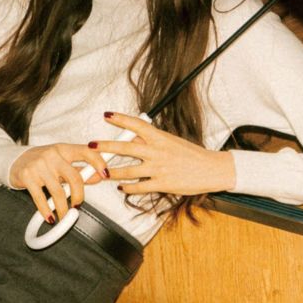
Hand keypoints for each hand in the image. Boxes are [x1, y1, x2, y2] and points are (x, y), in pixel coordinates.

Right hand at [9, 143, 108, 221]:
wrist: (13, 160)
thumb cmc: (42, 161)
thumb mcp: (61, 161)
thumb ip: (78, 170)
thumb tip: (98, 177)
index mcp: (64, 149)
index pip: (86, 152)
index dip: (99, 163)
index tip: (106, 175)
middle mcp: (52, 155)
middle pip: (74, 177)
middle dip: (79, 195)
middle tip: (78, 205)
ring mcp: (38, 165)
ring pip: (58, 191)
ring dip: (63, 208)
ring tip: (65, 215)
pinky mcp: (26, 176)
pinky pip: (40, 198)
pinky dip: (46, 210)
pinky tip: (50, 217)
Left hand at [89, 112, 235, 196]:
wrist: (211, 169)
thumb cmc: (193, 155)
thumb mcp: (173, 142)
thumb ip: (154, 140)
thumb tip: (136, 137)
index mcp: (160, 137)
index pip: (136, 124)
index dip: (120, 119)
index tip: (107, 115)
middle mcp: (157, 151)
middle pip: (126, 147)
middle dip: (106, 146)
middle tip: (91, 145)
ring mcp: (158, 168)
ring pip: (127, 170)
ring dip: (111, 171)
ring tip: (101, 172)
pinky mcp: (162, 184)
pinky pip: (139, 186)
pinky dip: (127, 187)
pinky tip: (121, 187)